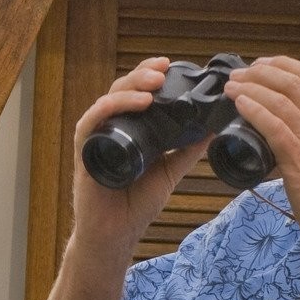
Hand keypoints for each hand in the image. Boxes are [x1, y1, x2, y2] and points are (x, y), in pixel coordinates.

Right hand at [69, 57, 214, 251]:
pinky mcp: (85, 152)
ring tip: (154, 84)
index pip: (137, 92)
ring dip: (130, 87)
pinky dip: (111, 108)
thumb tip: (213, 126)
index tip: (170, 65)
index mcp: (130, 129)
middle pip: (122, 90)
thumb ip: (188, 149)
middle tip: (164, 70)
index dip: (150, 74)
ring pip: (108, 100)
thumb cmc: (136, 204)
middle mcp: (111, 129)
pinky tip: (134, 104)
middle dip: (143, 75)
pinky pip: (92, 122)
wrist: (116, 234)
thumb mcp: (170, 170)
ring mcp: (97, 139)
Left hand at [221, 56, 299, 265]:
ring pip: (282, 101)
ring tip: (232, 86)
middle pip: (294, 82)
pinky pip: (276, 128)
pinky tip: (240, 104)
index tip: (261, 64)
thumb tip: (279, 133)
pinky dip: (255, 111)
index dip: (284, 65)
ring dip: (252, 88)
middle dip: (262, 72)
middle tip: (239, 74)